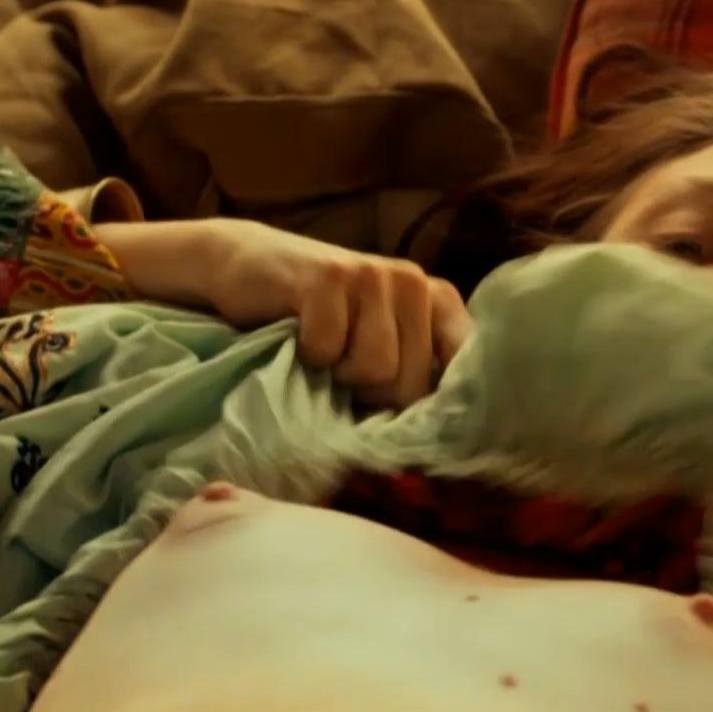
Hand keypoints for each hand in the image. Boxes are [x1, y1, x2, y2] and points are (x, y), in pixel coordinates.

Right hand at [96, 219, 472, 408]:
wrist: (247, 266)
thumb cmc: (318, 320)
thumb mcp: (374, 345)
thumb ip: (411, 377)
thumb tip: (438, 445)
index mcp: (437, 301)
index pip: (465, 367)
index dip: (440, 410)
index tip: (410, 432)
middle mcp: (413, 281)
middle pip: (411, 385)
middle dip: (372, 396)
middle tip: (342, 369)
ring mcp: (373, 274)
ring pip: (374, 369)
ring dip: (338, 374)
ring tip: (324, 349)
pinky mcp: (330, 274)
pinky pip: (328, 349)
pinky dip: (307, 353)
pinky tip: (298, 331)